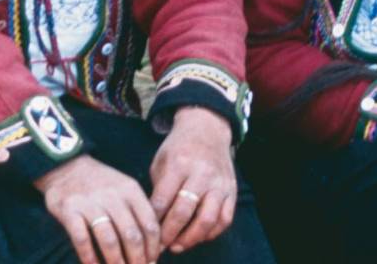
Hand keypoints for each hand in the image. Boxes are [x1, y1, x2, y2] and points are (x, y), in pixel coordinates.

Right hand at [36, 155, 161, 263]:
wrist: (66, 166)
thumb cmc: (101, 184)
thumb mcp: (125, 188)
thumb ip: (139, 211)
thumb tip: (154, 245)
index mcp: (131, 190)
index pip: (149, 224)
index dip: (153, 248)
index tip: (152, 261)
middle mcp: (112, 196)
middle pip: (131, 235)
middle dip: (137, 259)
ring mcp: (90, 203)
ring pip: (109, 240)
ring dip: (116, 262)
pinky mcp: (69, 210)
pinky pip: (82, 239)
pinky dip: (89, 257)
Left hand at [149, 108, 237, 254]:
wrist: (207, 130)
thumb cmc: (178, 149)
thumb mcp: (161, 162)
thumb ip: (158, 190)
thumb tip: (153, 222)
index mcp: (179, 164)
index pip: (163, 200)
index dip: (153, 221)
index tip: (145, 234)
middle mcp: (201, 174)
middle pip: (185, 212)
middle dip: (169, 234)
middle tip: (159, 246)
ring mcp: (219, 183)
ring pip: (208, 219)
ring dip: (191, 238)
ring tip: (177, 246)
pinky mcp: (232, 191)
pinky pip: (225, 219)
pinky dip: (211, 233)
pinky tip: (198, 238)